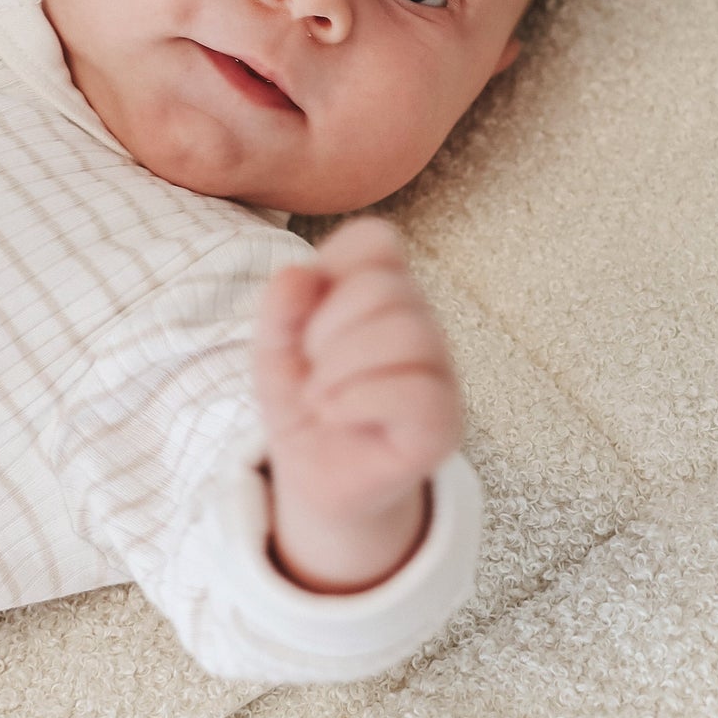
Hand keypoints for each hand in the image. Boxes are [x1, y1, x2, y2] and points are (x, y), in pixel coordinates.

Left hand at [252, 216, 462, 592]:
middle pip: (386, 288)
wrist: (316, 478)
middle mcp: (419, 324)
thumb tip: (299, 273)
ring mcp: (438, 373)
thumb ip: (279, 309)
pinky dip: (360, 400)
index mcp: (384, 292)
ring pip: (408, 333)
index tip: (308, 315)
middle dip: (327, 328)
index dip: (332, 267)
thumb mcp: (273, 350)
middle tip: (309, 367)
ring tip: (318, 398)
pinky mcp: (443, 423)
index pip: (376, 240)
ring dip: (340, 367)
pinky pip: (418, 392)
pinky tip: (336, 415)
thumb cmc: (305, 402)